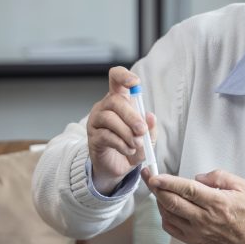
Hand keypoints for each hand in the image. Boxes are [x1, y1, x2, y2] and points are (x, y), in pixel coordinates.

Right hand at [86, 66, 157, 194]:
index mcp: (119, 100)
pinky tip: (128, 150)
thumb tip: (151, 116)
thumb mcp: (147, 138)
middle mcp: (105, 107)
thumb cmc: (131, 146)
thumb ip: (150, 128)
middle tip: (141, 130)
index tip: (135, 82)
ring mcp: (96, 121)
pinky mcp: (93, 137)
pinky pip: (105, 135)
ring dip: (126, 133)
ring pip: (109, 118)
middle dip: (131, 116)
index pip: (116, 78)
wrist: (119, 167)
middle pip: (115, 101)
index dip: (123, 76)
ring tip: (136, 144)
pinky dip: (120, 143)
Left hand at [142, 168, 244, 243]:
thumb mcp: (243, 187)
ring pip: (168, 214)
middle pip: (172, 202)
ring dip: (159, 200)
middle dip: (156, 187)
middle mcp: (204, 219)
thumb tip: (198, 177)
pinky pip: (170, 228)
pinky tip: (165, 205)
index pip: (188, 190)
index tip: (155, 175)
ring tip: (157, 188)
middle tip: (148, 175)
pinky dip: (164, 215)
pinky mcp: (192, 241)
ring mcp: (196, 232)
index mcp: (217, 203)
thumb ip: (220, 177)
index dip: (168, 182)